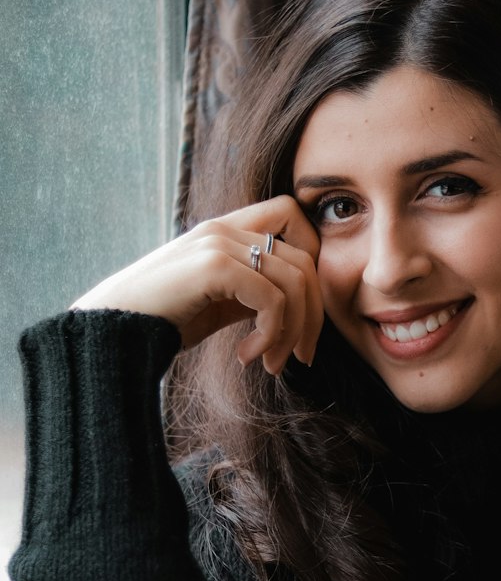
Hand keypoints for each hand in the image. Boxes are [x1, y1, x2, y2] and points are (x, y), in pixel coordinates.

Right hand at [73, 196, 323, 374]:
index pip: (293, 217)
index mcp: (226, 230)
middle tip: (300, 357)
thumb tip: (298, 307)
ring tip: (271, 362)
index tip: (300, 312)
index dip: (311, 262)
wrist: (110, 331)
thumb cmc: (163, 320)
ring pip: (295, 282)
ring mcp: (218, 244)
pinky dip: (271, 334)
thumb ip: (254, 292)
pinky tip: (247, 355)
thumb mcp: (218, 302)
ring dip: (292, 332)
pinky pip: (273, 299)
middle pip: (305, 260)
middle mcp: (224, 229)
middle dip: (312, 315)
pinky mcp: (213, 266)